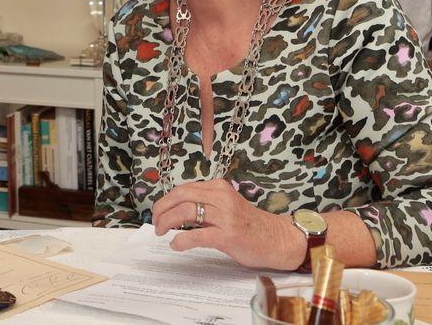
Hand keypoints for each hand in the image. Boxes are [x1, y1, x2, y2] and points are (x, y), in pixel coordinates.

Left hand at [150, 179, 303, 269]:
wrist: (276, 239)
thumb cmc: (248, 224)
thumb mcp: (226, 204)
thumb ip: (204, 202)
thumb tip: (174, 208)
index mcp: (219, 187)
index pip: (183, 189)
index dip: (165, 200)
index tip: (158, 211)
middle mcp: (221, 197)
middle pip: (180, 197)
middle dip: (161, 209)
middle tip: (155, 222)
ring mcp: (225, 216)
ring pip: (185, 212)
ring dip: (167, 222)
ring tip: (161, 232)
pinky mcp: (227, 235)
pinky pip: (196, 235)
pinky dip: (181, 240)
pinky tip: (176, 245)